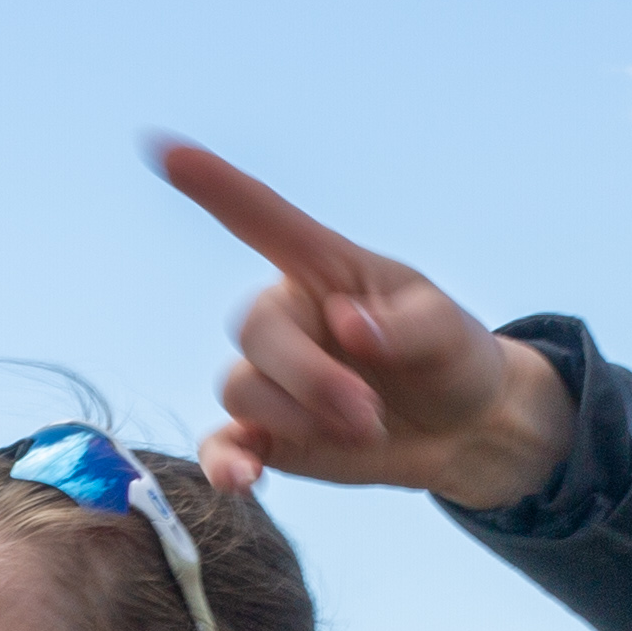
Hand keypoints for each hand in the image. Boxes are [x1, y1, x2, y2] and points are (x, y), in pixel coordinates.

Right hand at [155, 140, 576, 511]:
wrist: (465, 431)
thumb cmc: (454, 358)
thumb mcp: (450, 330)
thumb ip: (407, 324)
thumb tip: (350, 327)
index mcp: (323, 270)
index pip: (263, 219)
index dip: (215, 186)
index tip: (166, 149)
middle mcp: (288, 319)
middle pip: (257, 333)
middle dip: (310, 377)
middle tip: (369, 413)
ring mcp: (273, 380)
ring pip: (242, 389)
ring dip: (297, 417)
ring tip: (366, 432)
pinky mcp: (269, 437)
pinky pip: (224, 445)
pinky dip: (227, 463)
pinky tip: (245, 481)